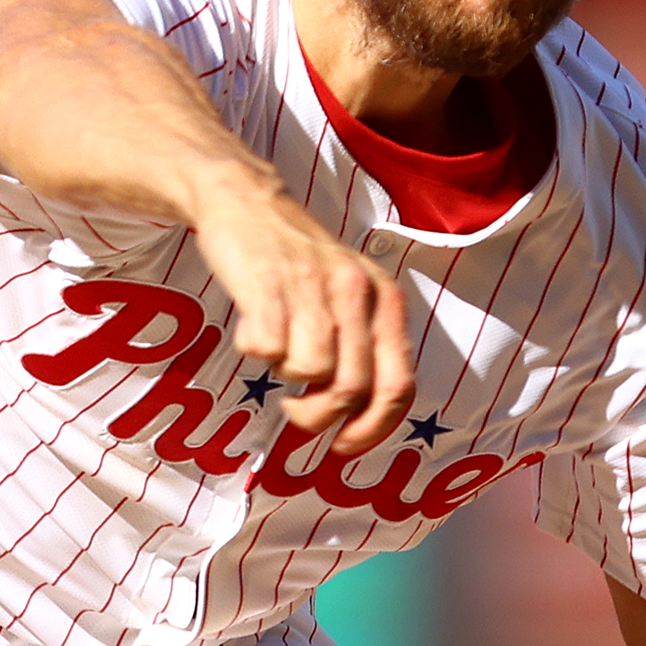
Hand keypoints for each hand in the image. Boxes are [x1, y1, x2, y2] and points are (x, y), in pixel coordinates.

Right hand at [187, 167, 418, 453]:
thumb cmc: (298, 260)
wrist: (246, 200)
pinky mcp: (269, 285)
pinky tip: (252, 328)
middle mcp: (356, 293)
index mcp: (384, 300)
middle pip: (350, 390)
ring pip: (310, 372)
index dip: (373, 429)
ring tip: (277, 352)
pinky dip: (255, 352)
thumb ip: (365, 345)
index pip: (399, 387)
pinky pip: (267, 351)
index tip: (345, 445)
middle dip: (318, 416)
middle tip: (297, 409)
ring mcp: (313, 287)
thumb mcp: (350, 293)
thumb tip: (362, 417)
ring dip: (285, 379)